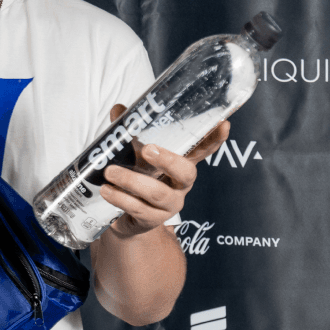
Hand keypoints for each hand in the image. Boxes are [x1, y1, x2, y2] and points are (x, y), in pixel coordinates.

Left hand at [100, 103, 229, 237]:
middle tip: (147, 149)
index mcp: (180, 164)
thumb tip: (119, 110)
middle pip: (186, 172)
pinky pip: (139, 208)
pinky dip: (120, 198)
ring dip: (132, 181)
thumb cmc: (136, 177)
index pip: (202, 150)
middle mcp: (180, 185)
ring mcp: (169, 204)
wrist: (126, 217)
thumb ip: (127, 132)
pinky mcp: (153, 219)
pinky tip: (107, 190)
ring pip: (158, 193)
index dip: (214, 139)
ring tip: (110, 172)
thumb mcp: (132, 154)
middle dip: (168, 160)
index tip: (222, 124)